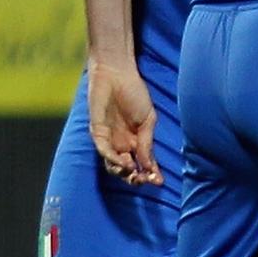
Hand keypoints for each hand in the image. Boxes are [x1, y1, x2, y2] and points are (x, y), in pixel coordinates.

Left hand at [88, 57, 158, 185]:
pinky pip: (105, 152)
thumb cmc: (135, 94)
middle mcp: (121, 144)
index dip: (150, 174)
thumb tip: (148, 166)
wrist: (118, 74)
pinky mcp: (98, 133)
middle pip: (127, 170)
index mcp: (135, 141)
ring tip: (134, 173)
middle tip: (144, 180)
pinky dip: (115, 160)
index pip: (143, 164)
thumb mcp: (148, 121)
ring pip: (114, 166)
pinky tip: (126, 163)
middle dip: (136, 178)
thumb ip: (147, 144)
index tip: (159, 182)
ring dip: (124, 173)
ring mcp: (109, 140)